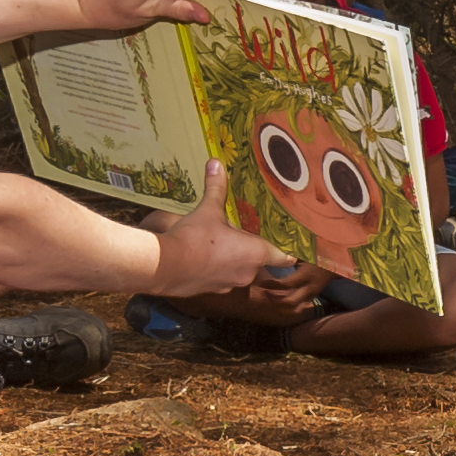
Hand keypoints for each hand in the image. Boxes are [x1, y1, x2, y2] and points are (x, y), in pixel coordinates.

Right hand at [148, 161, 277, 298]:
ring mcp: (231, 285)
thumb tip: (216, 163)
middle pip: (261, 260)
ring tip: (226, 243)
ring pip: (242, 270)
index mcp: (257, 253)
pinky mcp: (213, 291)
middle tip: (249, 232)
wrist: (165, 267)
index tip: (290, 242)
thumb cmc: (195, 238)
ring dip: (237, 259)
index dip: (289, 249)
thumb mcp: (208, 210)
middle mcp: (249, 273)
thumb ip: (216, 188)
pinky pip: (223, 278)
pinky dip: (219, 269)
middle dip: (255, 248)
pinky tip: (207, 256)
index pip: (285, 256)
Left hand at [230, 260, 331, 322]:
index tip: (261, 282)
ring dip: (282, 306)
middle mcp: (309, 288)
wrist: (336, 263)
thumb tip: (273, 254)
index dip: (272, 285)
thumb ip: (290, 257)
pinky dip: (289, 306)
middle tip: (263, 295)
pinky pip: (300, 306)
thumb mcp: (305, 253)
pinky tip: (280, 302)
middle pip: (290, 301)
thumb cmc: (319, 254)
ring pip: (295, 307)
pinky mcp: (313, 297)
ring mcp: (312, 294)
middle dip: (275, 300)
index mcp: (307, 275)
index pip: (286, 284)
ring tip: (270, 300)